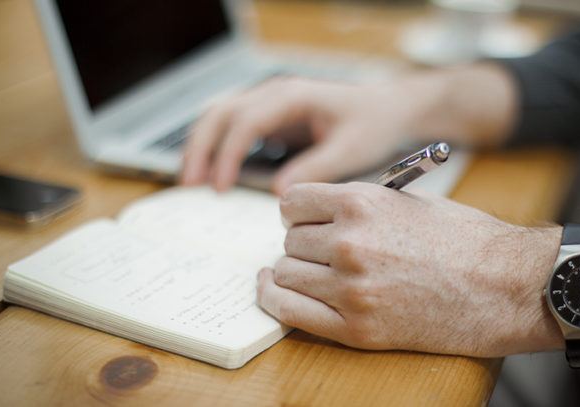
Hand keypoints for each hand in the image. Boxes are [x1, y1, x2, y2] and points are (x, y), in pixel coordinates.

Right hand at [180, 64, 516, 193]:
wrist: (391, 109)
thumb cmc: (375, 125)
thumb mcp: (351, 149)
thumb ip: (316, 168)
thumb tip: (279, 194)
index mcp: (293, 96)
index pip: (246, 121)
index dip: (227, 154)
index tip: (219, 187)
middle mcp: (276, 94)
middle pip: (221, 113)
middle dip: (200, 147)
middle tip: (189, 185)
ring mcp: (271, 103)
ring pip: (220, 116)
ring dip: (201, 145)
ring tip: (190, 181)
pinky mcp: (272, 117)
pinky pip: (233, 127)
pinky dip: (217, 147)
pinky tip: (212, 174)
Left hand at [256, 182, 562, 356]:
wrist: (507, 287)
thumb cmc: (466, 241)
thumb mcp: (410, 201)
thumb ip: (360, 204)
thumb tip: (320, 213)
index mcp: (362, 203)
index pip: (292, 202)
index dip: (298, 212)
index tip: (306, 221)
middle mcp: (350, 242)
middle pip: (290, 240)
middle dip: (303, 243)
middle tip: (322, 251)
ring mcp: (351, 288)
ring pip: (285, 273)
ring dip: (295, 272)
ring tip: (314, 272)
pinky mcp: (357, 328)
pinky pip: (290, 311)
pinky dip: (275, 299)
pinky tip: (275, 290)